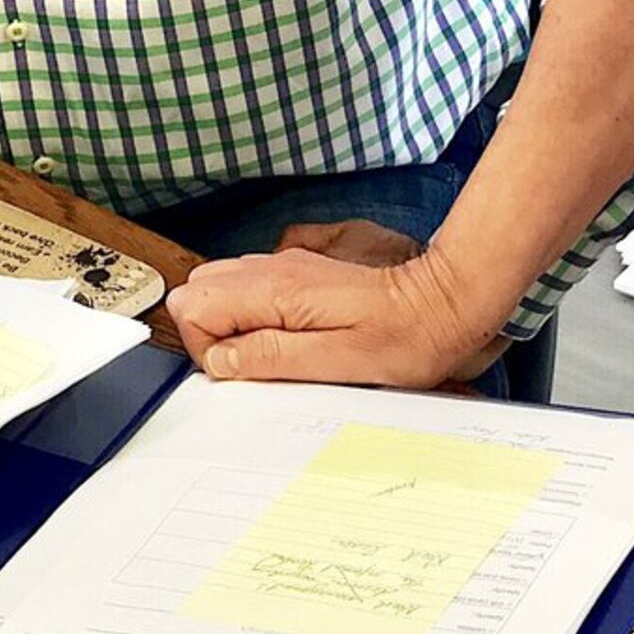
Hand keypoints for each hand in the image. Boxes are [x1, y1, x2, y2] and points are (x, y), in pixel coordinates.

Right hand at [166, 234, 514, 388]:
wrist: (440, 305)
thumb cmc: (400, 340)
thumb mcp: (334, 364)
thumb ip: (269, 357)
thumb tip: (221, 360)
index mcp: (276, 289)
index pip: (193, 305)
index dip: (207, 347)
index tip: (242, 368)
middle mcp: (273, 268)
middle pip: (198, 290)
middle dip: (210, 333)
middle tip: (253, 362)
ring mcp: (284, 265)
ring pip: (220, 286)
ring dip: (230, 324)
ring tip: (273, 349)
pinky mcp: (298, 272)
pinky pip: (250, 287)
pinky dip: (252, 314)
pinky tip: (286, 333)